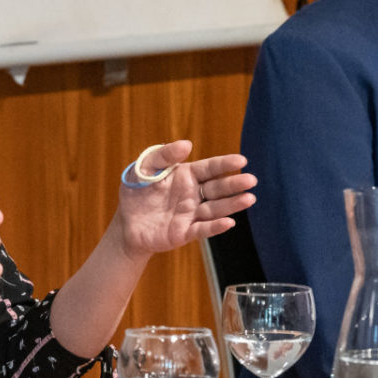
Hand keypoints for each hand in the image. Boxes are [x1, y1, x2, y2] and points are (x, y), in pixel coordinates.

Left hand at [108, 140, 255, 256]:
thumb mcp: (144, 167)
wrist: (126, 223)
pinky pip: (202, 229)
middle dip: (234, 184)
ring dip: (232, 204)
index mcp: (186, 175)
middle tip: (251, 180)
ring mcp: (191, 214)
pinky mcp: (184, 232)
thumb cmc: (137, 191)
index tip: (242, 160)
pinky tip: (229, 222)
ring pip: (215, 208)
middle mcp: (193, 194)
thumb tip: (187, 144)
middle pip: (217, 188)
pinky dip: (215, 227)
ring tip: (249, 199)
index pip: (210, 168)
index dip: (225, 164)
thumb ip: (164, 155)